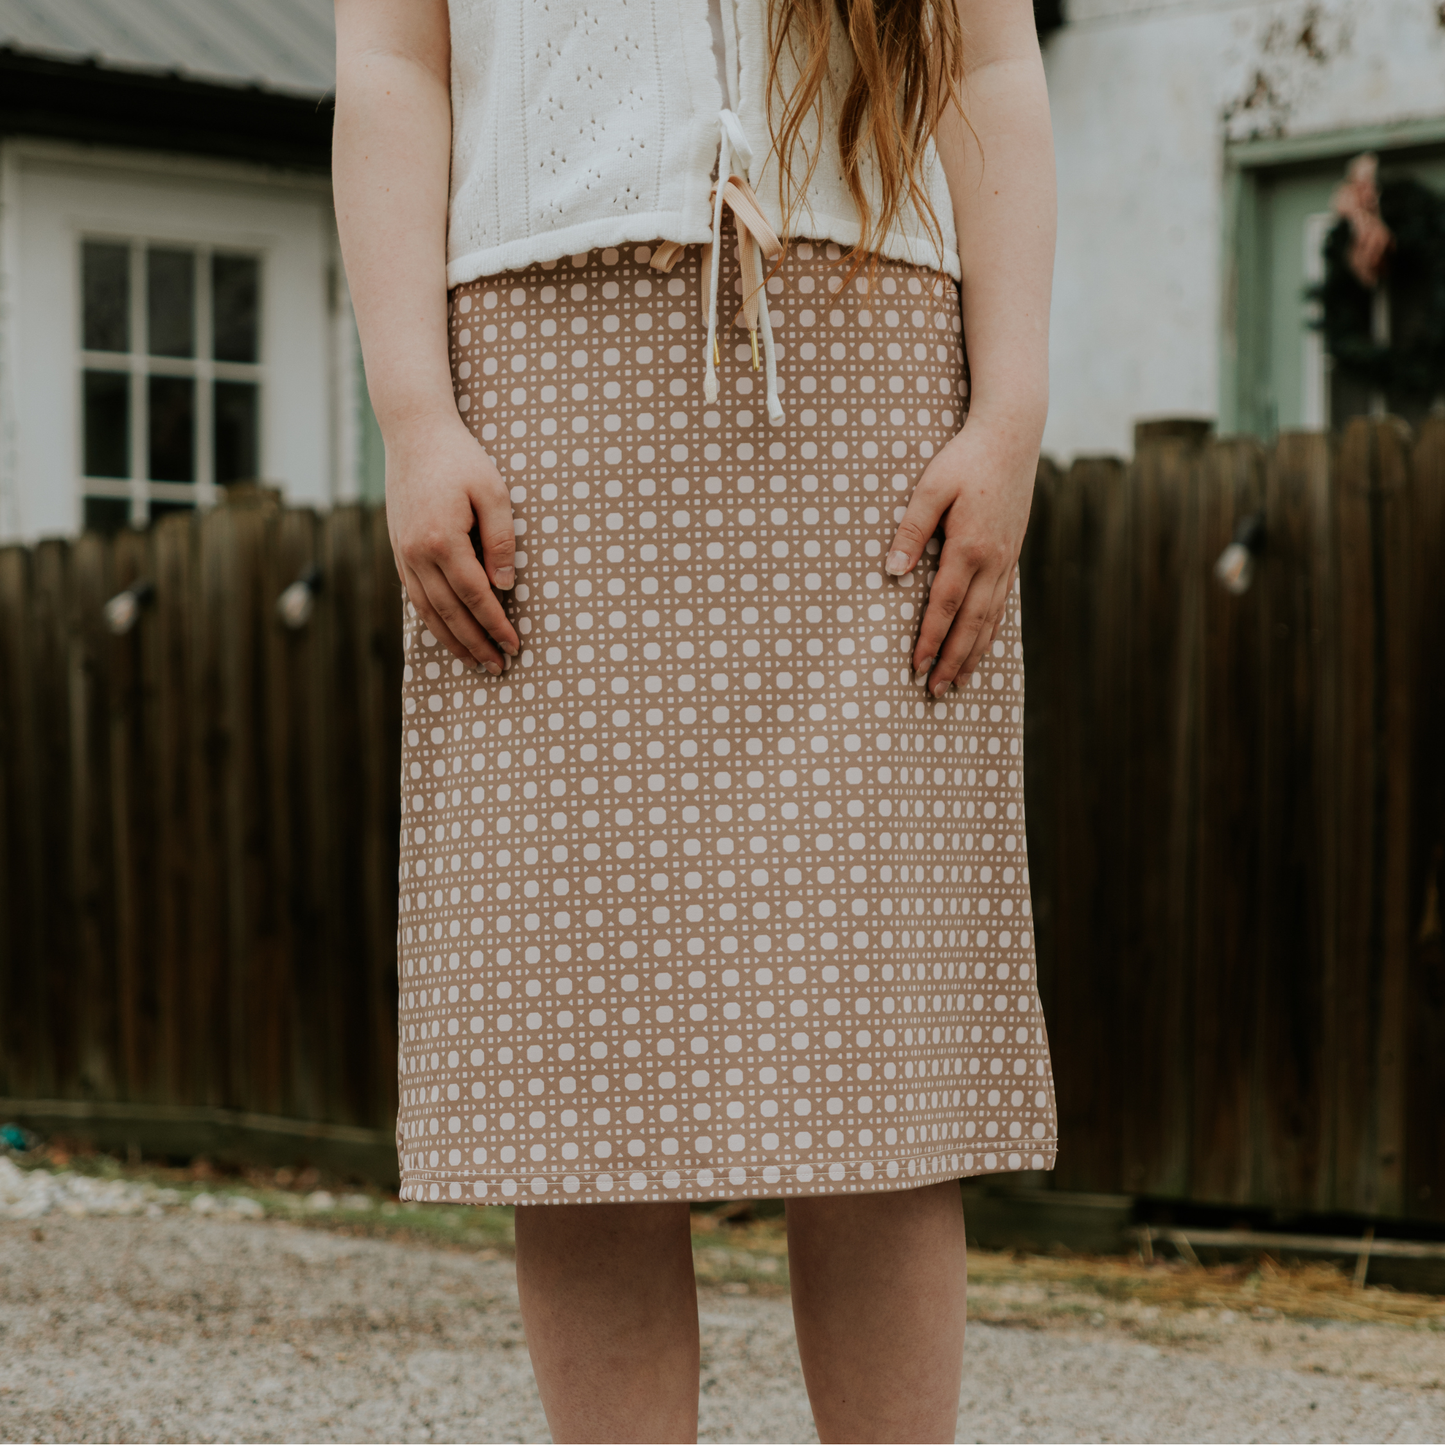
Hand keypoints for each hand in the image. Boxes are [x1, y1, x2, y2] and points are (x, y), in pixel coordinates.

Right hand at [385, 411, 520, 672]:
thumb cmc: (460, 459)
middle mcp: (417, 552)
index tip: (514, 645)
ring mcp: (403, 553)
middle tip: (497, 667)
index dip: (495, 624)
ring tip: (473, 662)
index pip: (475, 596)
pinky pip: (415, 596)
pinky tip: (447, 633)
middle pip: (449, 612)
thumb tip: (505, 585)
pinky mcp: (398, 550)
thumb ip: (501, 540)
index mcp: (442, 539)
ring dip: (451, 640)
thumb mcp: (493, 491)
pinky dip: (432, 620)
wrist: (413, 433)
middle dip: (475, 644)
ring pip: (428, 611)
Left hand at [884, 419, 1037, 695]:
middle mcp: (994, 560)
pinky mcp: (1013, 554)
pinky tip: (982, 645)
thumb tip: (892, 571)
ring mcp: (1007, 559)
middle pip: (971, 623)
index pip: (945, 605)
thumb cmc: (965, 458)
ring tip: (957, 682)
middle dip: (952, 659)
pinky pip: (1002, 603)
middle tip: (934, 690)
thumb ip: (910, 530)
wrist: (1013, 435)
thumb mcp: (930, 487)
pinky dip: (991, 630)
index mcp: (969, 546)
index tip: (916, 665)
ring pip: (990, 618)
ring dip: (973, 653)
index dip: (930, 638)